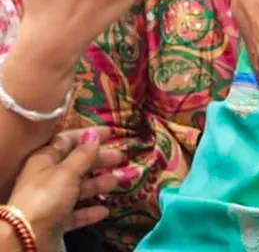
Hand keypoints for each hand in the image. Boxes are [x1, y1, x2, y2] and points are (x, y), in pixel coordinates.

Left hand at [8, 128, 123, 248]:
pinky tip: (105, 210)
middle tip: (121, 157)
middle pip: (76, 164)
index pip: (66, 141)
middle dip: (98, 160)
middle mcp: (47, 178)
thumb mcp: (67, 171)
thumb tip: (93, 134)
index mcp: (44, 160)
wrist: (29, 235)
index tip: (110, 132)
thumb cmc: (47, 196)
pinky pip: (77, 212)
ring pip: (79, 188)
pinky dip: (91, 210)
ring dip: (99, 184)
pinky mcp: (57, 220)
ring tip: (118, 181)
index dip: (88, 135)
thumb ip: (83, 154)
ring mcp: (52, 200)